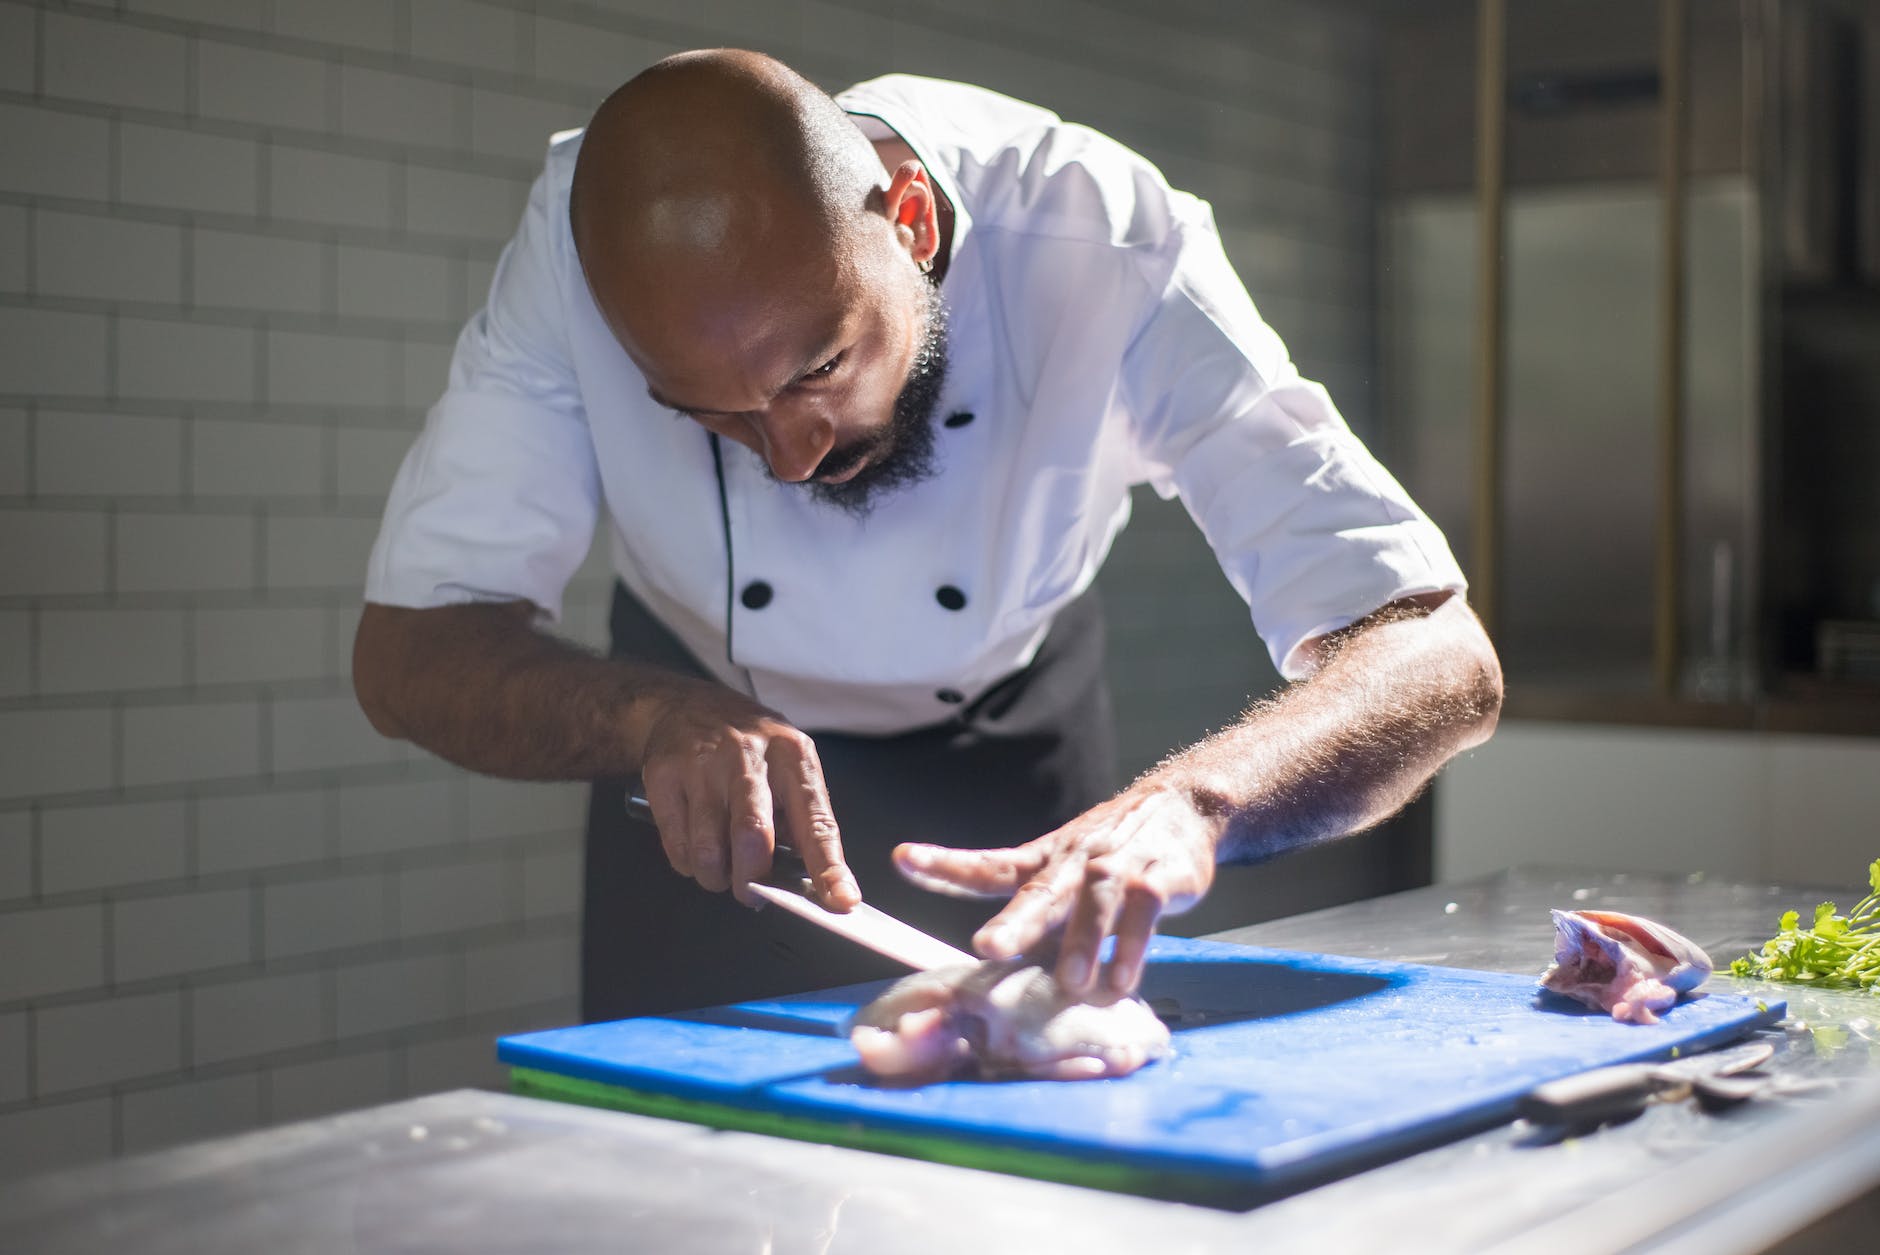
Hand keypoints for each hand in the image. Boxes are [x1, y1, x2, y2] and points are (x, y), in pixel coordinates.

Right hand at [638, 683, 859, 910]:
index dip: (828, 866)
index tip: (841, 901)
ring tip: (722, 868)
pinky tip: (698, 848)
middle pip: (753, 835)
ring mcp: (701, 764)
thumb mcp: (786, 764)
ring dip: (717, 877)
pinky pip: (678, 846)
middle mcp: (747, 755)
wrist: (683, 704)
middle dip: (753, 880)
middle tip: (752, 894)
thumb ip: (799, 817)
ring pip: (709, 850)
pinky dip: (690, 863)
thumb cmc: (747, 746)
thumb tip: (810, 880)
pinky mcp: (663, 777)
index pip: (816, 820)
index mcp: (791, 754)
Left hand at [891, 782, 1219, 996]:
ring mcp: (1118, 864)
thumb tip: (1001, 973)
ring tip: (1071, 982)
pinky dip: (1134, 943)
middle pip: (1038, 891)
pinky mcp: (1160, 874)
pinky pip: (1145, 908)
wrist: (1183, 805)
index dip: (945, 864)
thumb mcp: (1065, 875)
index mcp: (1044, 860)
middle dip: (1014, 922)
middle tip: (988, 948)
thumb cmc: (1112, 852)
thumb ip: (1039, 921)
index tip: (902, 858)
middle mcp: (1075, 860)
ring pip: (1094, 898)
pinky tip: (1123, 977)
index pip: (988, 864)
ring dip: (1083, 940)